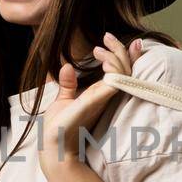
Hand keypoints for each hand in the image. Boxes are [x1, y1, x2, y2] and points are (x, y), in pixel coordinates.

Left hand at [39, 33, 145, 165]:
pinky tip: (103, 59)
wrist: (54, 145)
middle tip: (108, 36)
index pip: (119, 72)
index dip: (125, 56)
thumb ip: (68, 84)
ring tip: (99, 49)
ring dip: (116, 55)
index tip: (120, 40)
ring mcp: (105, 97)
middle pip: (127, 69)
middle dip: (122, 50)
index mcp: (100, 93)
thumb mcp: (63, 100)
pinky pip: (116, 79)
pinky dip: (113, 66)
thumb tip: (66, 66)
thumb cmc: (59, 127)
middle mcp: (106, 95)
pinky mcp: (100, 99)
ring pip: (124, 71)